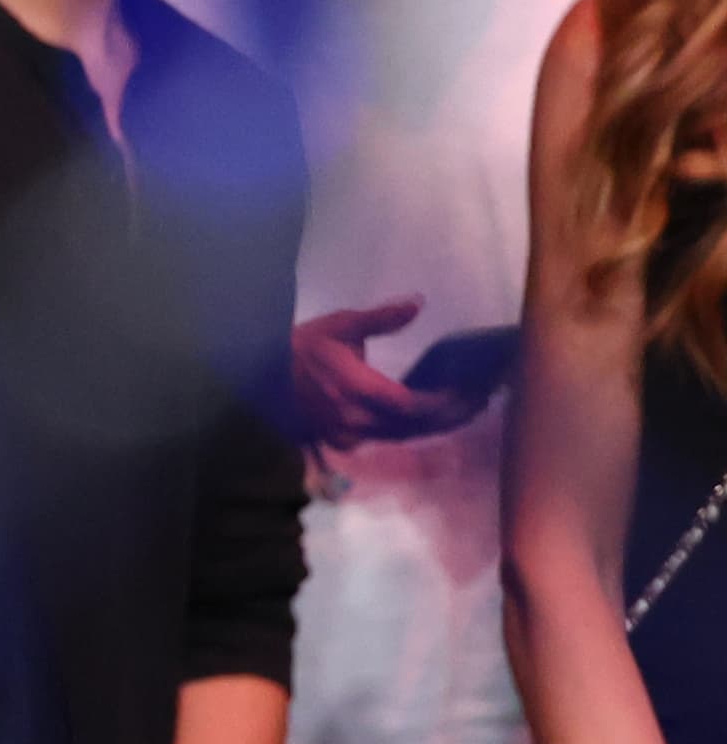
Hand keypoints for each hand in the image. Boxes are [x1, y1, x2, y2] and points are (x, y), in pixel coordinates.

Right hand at [291, 298, 487, 446]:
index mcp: (357, 391)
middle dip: (450, 415)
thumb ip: (381, 318)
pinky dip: (413, 429)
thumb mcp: (340, 325)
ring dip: (436, 425)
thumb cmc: (303, 347)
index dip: (444, 403)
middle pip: (414, 426)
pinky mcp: (344, 440)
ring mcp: (349, 434)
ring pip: (404, 435)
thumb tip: (418, 303)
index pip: (411, 405)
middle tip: (482, 399)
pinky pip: (388, 438)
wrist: (261, 375)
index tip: (473, 390)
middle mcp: (356, 420)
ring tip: (466, 409)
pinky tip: (431, 418)